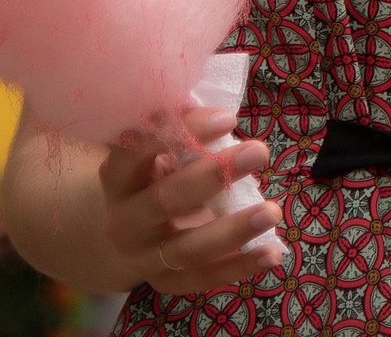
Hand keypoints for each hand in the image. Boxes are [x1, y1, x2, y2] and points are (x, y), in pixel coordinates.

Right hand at [99, 108, 286, 291]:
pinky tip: (272, 253)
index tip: (228, 118)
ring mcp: (143, 256)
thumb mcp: (157, 150)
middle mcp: (123, 220)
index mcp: (117, 177)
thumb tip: (219, 108)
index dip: (180, 133)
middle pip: (164, 201)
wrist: (124, 231)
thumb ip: (181, 131)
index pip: (137, 152)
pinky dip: (239, 268)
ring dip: (233, 230)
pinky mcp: (165, 281)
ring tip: (272, 211)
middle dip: (213, 175)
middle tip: (259, 151)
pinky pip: (203, 279)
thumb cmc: (154, 175)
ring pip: (186, 249)